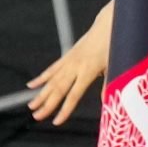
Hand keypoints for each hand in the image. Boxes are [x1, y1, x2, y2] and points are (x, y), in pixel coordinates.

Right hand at [26, 0, 113, 123]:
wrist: (109, 25)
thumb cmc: (115, 47)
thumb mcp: (116, 67)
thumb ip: (109, 84)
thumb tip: (106, 103)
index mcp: (88, 71)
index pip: (73, 95)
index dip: (65, 109)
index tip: (56, 121)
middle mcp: (75, 66)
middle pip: (58, 89)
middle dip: (47, 104)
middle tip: (36, 116)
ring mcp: (69, 61)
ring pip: (52, 80)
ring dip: (41, 94)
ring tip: (31, 106)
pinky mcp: (67, 56)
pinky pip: (52, 69)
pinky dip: (42, 78)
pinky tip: (31, 85)